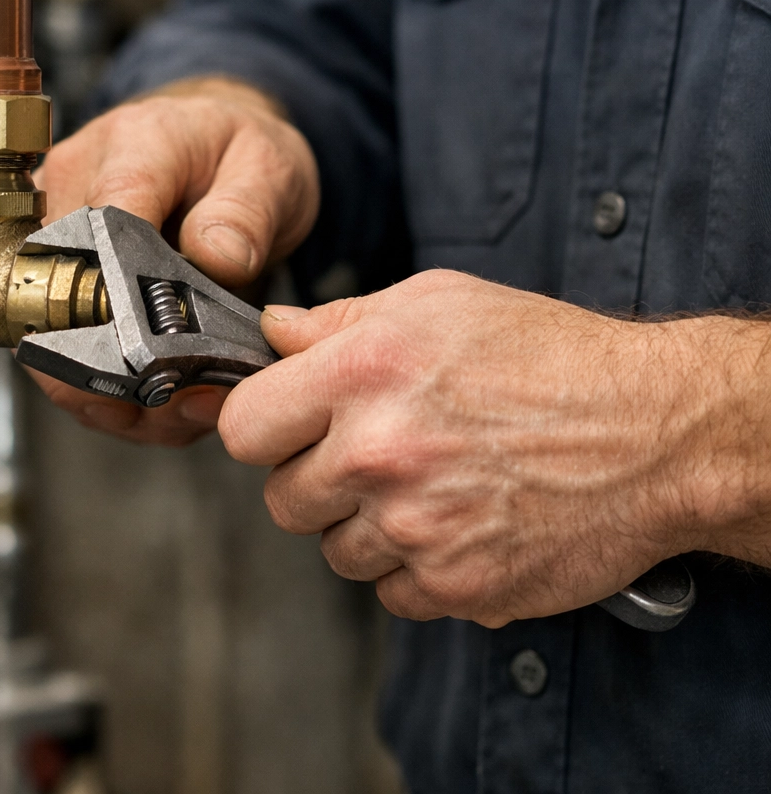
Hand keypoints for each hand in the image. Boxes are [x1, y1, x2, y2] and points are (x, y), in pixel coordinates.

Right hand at [31, 76, 319, 445]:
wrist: (218, 149)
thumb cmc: (237, 150)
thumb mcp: (268, 166)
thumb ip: (245, 210)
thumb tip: (215, 255)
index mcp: (130, 149)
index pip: (100, 227)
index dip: (123, 302)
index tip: (159, 350)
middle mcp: (72, 188)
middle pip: (55, 296)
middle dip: (112, 365)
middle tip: (178, 397)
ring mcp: (55, 237)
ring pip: (51, 338)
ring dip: (113, 390)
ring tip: (179, 408)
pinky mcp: (58, 279)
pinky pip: (67, 350)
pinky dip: (115, 392)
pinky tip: (162, 403)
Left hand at [218, 271, 745, 625]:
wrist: (652, 430)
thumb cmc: (550, 357)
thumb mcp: (438, 302)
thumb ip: (340, 319)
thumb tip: (275, 335)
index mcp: (363, 373)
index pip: (244, 426)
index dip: (264, 426)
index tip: (287, 426)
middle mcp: (379, 454)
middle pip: (282, 498)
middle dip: (317, 478)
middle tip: (372, 454)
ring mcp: (415, 528)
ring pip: (335, 550)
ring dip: (366, 526)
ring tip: (427, 484)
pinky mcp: (455, 586)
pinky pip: (391, 592)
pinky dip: (415, 567)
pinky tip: (456, 523)